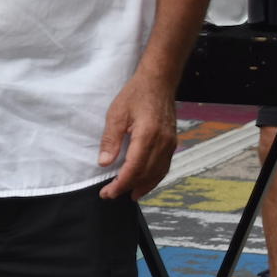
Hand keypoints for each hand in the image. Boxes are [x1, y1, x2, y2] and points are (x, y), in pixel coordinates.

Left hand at [97, 72, 176, 199]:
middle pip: (146, 174)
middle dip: (128, 188)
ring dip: (143, 186)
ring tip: (129, 195)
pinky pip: (164, 166)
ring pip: (157, 173)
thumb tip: (104, 163)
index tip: (107, 193)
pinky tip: (145, 182)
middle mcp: (162, 143)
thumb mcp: (116, 113)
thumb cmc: (136, 94)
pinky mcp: (172, 142)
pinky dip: (154, 178)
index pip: (133, 169)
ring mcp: (170, 143)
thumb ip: (111, 139)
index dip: (120, 184)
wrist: (159, 81)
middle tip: (111, 195)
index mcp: (148, 135)